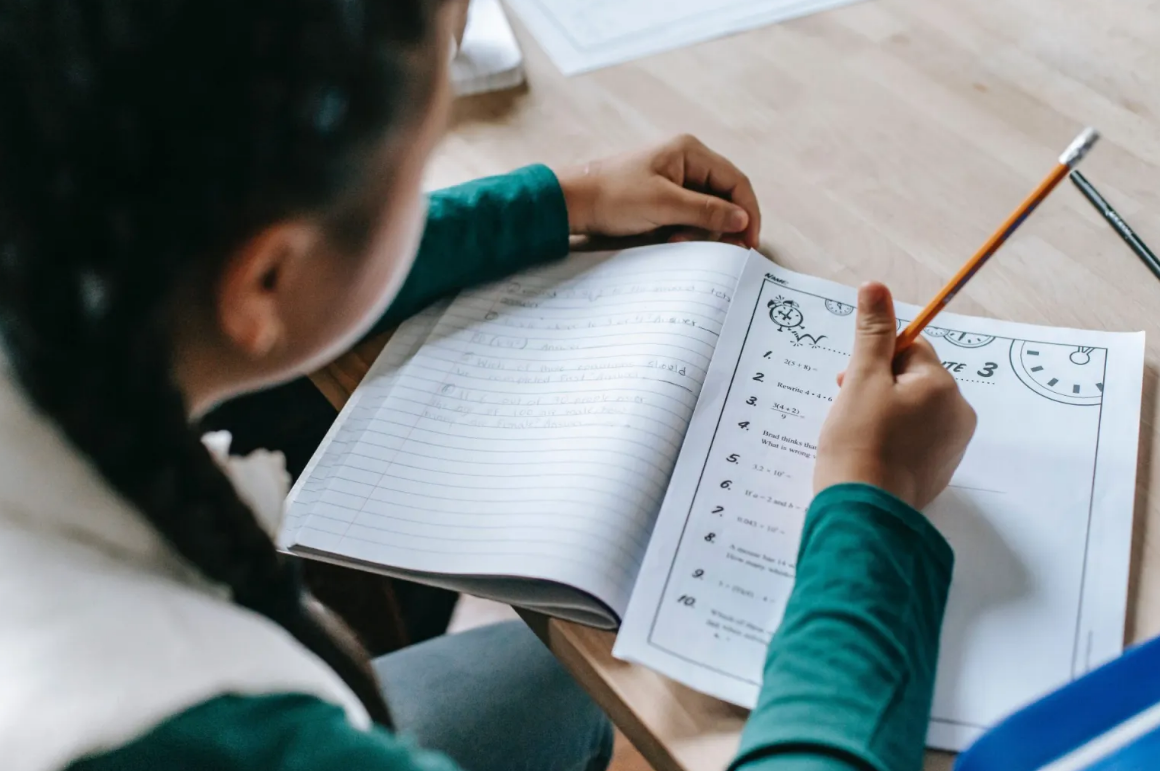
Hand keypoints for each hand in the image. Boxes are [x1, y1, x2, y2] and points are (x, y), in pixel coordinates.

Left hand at [555, 135, 761, 248]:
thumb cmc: (614, 196)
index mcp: (690, 152)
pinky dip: (686, 230)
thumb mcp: (664, 205)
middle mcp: (687, 161)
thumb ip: (706, 211)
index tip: (749, 241)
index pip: (736, 181)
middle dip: (723, 224)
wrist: (573, 202)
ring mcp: (674, 179)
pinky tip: (672, 240)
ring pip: (707, 209)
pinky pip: (688, 215)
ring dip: (701, 230)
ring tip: (679, 241)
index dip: (747, 212)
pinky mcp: (663, 196)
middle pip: (724, 195)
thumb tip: (742, 220)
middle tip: (723, 250)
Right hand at [814, 283, 976, 509]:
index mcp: (942, 386)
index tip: (848, 380)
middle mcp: (958, 412)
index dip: (874, 359)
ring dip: (885, 412)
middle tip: (847, 409)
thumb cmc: (858, 442)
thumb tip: (875, 286)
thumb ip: (871, 333)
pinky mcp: (941, 471)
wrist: (863, 511)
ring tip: (856, 434)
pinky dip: (894, 440)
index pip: (910, 349)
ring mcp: (953, 445)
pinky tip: (871, 453)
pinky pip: (917, 439)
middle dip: (879, 387)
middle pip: (914, 379)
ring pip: (914, 409)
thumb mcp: (860, 380)